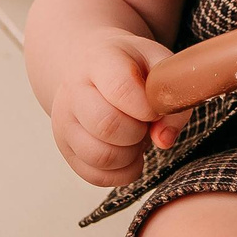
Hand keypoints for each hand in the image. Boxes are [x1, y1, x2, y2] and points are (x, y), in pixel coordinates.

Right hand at [48, 29, 192, 187]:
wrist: (90, 67)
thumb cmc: (131, 67)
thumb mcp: (159, 66)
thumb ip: (172, 96)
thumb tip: (163, 140)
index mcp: (99, 60)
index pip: (120, 88)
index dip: (147, 108)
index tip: (154, 109)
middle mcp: (73, 90)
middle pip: (106, 125)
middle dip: (138, 133)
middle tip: (145, 124)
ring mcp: (64, 121)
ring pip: (100, 156)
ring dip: (130, 156)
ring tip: (137, 138)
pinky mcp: (66, 148)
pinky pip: (95, 176)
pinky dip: (122, 173)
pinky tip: (129, 153)